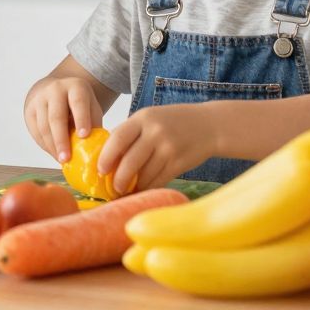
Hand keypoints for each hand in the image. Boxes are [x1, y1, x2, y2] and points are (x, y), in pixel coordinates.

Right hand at [23, 75, 104, 163]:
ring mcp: (40, 99)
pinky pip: (36, 131)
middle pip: (56, 117)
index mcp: (75, 86)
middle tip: (66, 158)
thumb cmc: (78, 102)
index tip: (84, 136)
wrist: (55, 88)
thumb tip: (96, 150)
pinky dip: (45, 145)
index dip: (81, 119)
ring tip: (61, 160)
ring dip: (52, 146)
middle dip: (61, 140)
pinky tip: (54, 152)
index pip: (78, 102)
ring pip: (44, 126)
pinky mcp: (30, 109)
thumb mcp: (91, 106)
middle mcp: (55, 89)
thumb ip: (94, 124)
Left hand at [98, 105, 219, 193]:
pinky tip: (143, 190)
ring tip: (126, 191)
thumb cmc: (174, 122)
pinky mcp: (179, 163)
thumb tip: (107, 157)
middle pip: (130, 161)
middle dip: (118, 179)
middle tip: (113, 187)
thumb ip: (131, 132)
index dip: (106, 156)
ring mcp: (168, 148)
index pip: (118, 137)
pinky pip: (158, 180)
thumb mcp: (151, 117)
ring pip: (144, 175)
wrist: (209, 125)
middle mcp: (155, 132)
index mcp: (144, 117)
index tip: (100, 169)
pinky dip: (148, 188)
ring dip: (134, 187)